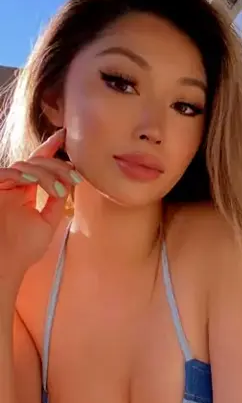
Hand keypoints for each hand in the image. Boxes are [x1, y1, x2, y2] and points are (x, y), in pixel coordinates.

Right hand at [0, 129, 82, 278]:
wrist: (4, 267)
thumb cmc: (23, 250)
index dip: (50, 149)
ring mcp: (1, 187)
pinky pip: (6, 173)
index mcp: (24, 192)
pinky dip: (22, 175)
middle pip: (34, 162)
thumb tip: (68, 182)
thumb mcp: (46, 223)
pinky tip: (35, 182)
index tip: (64, 136)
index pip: (39, 166)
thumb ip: (55, 202)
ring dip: (44, 173)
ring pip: (24, 166)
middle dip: (56, 165)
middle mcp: (12, 187)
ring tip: (57, 189)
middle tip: (74, 175)